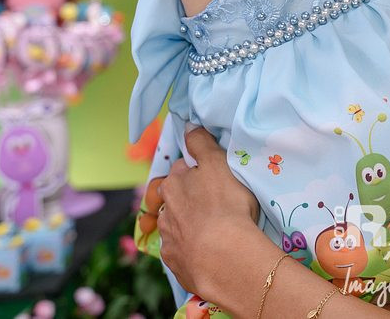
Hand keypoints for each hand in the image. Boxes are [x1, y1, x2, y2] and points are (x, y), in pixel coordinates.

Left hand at [157, 127, 259, 297]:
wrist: (224, 257)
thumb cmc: (225, 204)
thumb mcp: (217, 163)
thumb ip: (201, 143)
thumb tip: (187, 126)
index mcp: (173, 184)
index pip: (182, 170)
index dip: (198, 172)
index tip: (214, 178)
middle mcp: (165, 210)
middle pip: (176, 198)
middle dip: (190, 199)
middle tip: (215, 204)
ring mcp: (168, 239)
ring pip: (177, 225)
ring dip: (189, 224)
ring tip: (213, 230)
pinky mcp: (175, 263)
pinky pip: (182, 250)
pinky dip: (192, 248)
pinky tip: (207, 250)